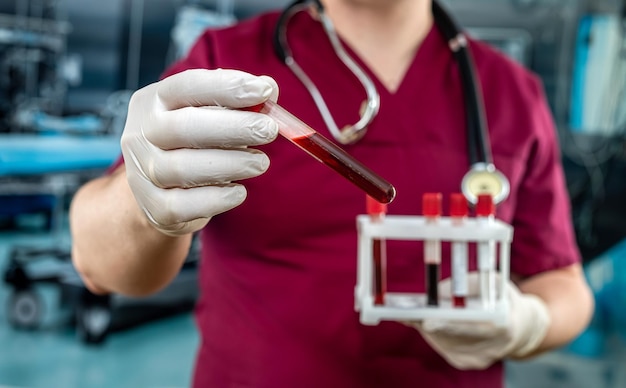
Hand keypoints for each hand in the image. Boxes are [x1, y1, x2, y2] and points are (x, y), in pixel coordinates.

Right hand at [121, 69, 278, 235]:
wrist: (162, 193)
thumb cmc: (193, 144)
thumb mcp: (211, 116)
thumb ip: (239, 101)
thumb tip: (268, 87)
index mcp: (153, 101)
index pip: (186, 86)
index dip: (226, 87)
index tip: (262, 91)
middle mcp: (140, 134)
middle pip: (184, 127)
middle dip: (234, 127)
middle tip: (269, 130)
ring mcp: (143, 172)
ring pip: (185, 168)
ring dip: (232, 164)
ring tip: (260, 163)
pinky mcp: (154, 207)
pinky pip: (185, 204)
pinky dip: (218, 198)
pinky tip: (239, 191)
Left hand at [406, 273, 550, 369]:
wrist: (520, 327)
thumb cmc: (503, 299)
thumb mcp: (494, 282)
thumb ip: (469, 284)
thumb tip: (439, 291)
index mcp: (503, 327)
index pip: (471, 328)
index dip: (448, 325)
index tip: (427, 320)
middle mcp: (492, 349)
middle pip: (451, 338)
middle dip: (429, 324)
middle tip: (410, 313)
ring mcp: (478, 359)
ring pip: (442, 342)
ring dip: (428, 326)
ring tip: (419, 312)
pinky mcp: (466, 362)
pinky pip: (443, 346)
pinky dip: (433, 332)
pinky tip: (430, 321)